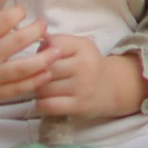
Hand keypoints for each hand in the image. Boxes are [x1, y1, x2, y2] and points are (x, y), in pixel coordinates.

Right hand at [0, 0, 52, 106]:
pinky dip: (36, 81)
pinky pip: (19, 89)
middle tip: (43, 25)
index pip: (5, 21)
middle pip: (19, 42)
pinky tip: (46, 73)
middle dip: (36, 30)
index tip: (22, 11)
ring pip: (25, 68)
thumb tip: (0, 1)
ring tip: (56, 50)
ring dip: (45, 58)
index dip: (18, 13)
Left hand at [31, 32, 147, 126]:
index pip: (52, 45)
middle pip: (46, 68)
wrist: (110, 89)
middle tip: (37, 76)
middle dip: (36, 73)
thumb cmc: (87, 65)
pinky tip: (44, 102)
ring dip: (37, 90)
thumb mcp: (78, 47)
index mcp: (83, 47)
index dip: (42, 51)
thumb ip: (58, 41)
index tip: (43, 58)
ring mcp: (82, 87)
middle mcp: (84, 65)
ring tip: (41, 89)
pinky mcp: (79, 106)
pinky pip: (49, 105)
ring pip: (44, 87)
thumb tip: (38, 41)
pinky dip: (40, 105)